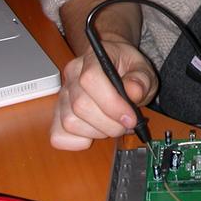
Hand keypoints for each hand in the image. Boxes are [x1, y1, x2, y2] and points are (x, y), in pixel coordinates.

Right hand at [50, 36, 157, 150]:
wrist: (115, 67)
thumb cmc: (127, 69)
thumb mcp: (142, 69)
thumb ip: (141, 80)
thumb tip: (134, 92)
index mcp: (92, 59)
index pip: (90, 80)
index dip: (112, 104)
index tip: (131, 118)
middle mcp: (71, 76)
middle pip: (80, 106)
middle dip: (109, 124)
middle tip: (127, 124)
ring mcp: (62, 96)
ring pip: (70, 122)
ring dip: (98, 132)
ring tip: (114, 126)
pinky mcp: (58, 115)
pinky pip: (59, 135)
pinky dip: (78, 142)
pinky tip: (95, 132)